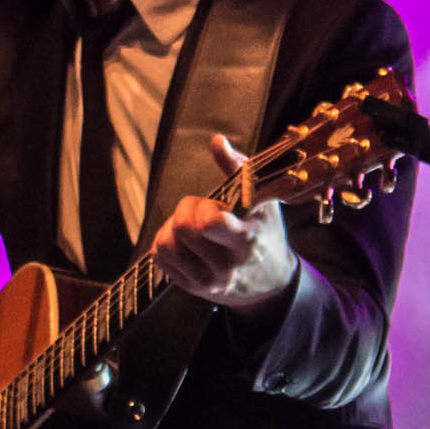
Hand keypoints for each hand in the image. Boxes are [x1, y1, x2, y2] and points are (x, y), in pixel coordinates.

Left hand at [152, 134, 298, 310]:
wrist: (271, 282)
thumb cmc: (265, 231)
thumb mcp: (262, 199)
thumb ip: (239, 168)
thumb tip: (217, 141)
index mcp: (247, 239)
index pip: (211, 223)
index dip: (204, 208)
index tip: (216, 206)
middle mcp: (227, 265)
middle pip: (182, 227)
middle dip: (188, 209)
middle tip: (203, 210)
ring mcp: (208, 280)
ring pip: (165, 243)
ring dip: (174, 226)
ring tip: (193, 226)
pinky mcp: (192, 287)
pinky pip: (159, 255)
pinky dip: (166, 241)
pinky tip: (185, 242)